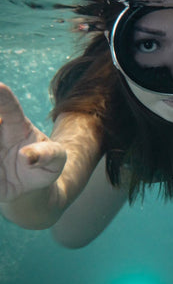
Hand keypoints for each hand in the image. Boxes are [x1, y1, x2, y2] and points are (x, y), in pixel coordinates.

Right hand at [0, 83, 65, 201]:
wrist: (32, 185)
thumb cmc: (45, 164)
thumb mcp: (57, 159)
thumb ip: (49, 155)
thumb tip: (26, 157)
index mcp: (18, 127)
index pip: (10, 109)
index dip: (3, 98)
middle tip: (0, 121)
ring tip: (2, 160)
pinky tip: (0, 170)